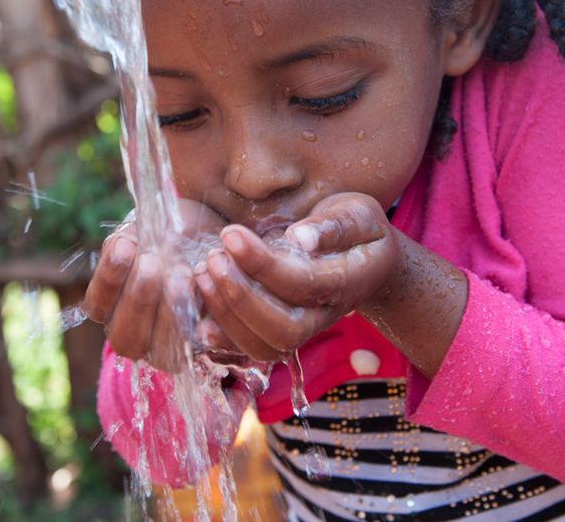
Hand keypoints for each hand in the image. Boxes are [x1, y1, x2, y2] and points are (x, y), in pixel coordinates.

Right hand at [84, 200, 229, 371]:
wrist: (221, 234)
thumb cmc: (178, 231)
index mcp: (113, 306)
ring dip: (169, 313)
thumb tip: (122, 245)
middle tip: (153, 263)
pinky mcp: (204, 348)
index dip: (109, 277)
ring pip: (162, 351)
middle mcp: (136, 333)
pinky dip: (204, 324)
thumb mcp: (152, 226)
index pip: (99, 304)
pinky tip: (207, 294)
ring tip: (182, 274)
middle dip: (138, 299)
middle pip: (125, 338)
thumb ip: (133, 237)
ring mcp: (169, 348)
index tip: (125, 245)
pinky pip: (201, 347)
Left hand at [195, 192, 400, 362]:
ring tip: (201, 274)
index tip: (230, 234)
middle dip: (241, 296)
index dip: (261, 263)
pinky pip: (250, 350)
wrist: (367, 258)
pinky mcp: (280, 333)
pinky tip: (198, 315)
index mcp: (345, 284)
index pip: (299, 282)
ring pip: (263, 346)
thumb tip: (301, 238)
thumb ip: (334, 227)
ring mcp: (302, 330)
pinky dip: (222, 338)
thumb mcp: (358, 215)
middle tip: (212, 259)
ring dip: (226, 314)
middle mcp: (323, 316)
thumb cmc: (359, 230)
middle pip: (282, 328)